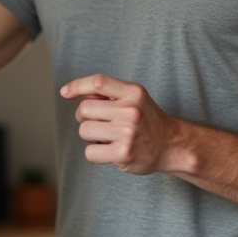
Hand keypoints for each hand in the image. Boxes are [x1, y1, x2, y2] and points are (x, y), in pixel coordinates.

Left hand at [60, 74, 182, 174]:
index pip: (98, 82)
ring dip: (90, 136)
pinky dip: (95, 152)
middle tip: (99, 123)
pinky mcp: (124, 154)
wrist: (172, 145)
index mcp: (133, 92)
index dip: (77, 86)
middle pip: (84, 110)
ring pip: (84, 131)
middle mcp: (131, 110)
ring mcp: (128, 133)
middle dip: (85, 118)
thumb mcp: (134, 98)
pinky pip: (90, 152)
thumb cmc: (147, 121)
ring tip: (107, 137)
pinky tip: (109, 150)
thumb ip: (108, 94)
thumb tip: (70, 91)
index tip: (65, 92)